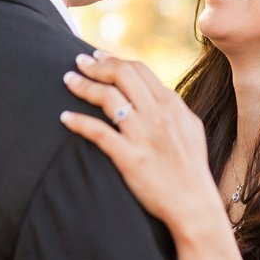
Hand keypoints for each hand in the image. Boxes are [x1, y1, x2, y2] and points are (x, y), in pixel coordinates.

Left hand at [60, 52, 226, 235]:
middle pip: (123, 75)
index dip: (115, 60)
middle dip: (97, 65)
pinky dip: (79, 122)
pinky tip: (65, 117)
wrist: (193, 203)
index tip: (98, 57)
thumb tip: (154, 93)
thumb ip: (172, 109)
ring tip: (68, 80)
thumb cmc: (191, 168)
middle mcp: (158, 115)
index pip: (140, 70)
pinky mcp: (130, 157)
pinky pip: (99, 133)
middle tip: (79, 61)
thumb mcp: (190, 129)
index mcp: (172, 106)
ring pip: (108, 98)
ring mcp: (143, 135)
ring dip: (83, 85)